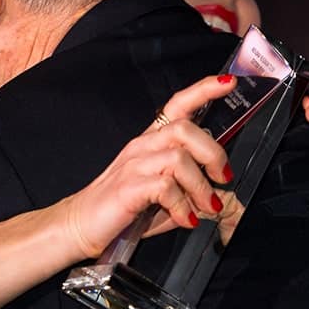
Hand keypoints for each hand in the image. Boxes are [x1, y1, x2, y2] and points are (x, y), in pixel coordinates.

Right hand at [64, 75, 236, 258]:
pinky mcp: (128, 187)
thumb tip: (216, 196)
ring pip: (179, 158)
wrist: (80, 226)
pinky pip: (165, 187)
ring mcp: (133, 165)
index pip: (178, 105)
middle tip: (222, 177)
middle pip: (186, 129)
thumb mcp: (163, 198)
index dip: (203, 90)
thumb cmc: (120, 210)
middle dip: (214, 153)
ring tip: (205, 206)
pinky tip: (185, 219)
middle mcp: (142, 147)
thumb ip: (189, 191)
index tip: (228, 83)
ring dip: (200, 186)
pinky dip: (182, 206)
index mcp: (151, 142)